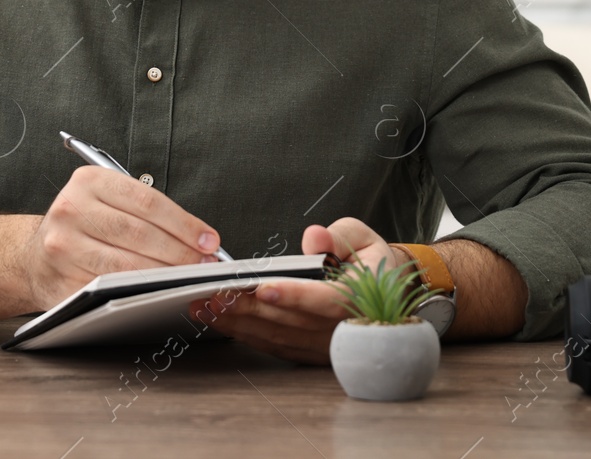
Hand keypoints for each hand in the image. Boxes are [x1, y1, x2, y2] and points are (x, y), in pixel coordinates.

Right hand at [23, 165, 221, 308]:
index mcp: (88, 182)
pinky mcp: (61, 281)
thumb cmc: (81, 226)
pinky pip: (108, 289)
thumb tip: (198, 236)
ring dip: (165, 275)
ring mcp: (63, 247)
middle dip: (180, 252)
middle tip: (205, 264)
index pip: (147, 201)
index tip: (209, 240)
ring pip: (126, 264)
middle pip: (139, 233)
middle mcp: (71, 210)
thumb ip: (145, 210)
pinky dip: (138, 294)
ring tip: (188, 279)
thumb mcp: (104, 200)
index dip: (184, 223)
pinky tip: (157, 293)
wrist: (34, 257)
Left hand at [190, 217, 404, 364]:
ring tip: (205, 306)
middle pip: (291, 322)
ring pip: (277, 337)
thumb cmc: (369, 261)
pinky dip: (245, 335)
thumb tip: (315, 238)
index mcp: (359, 298)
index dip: (294, 296)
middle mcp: (341, 329)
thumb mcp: (363, 238)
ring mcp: (324, 346)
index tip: (264, 287)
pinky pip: (274, 346)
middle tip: (214, 295)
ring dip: (239, 324)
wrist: (385, 295)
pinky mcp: (309, 353)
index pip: (325, 300)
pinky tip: (219, 321)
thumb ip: (339, 237)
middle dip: (250, 309)